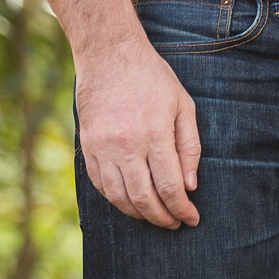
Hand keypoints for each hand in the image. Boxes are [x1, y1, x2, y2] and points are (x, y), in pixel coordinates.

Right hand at [74, 37, 202, 228]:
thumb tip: (190, 185)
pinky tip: (130, 202)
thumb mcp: (183, 104)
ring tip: (155, 217)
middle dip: (162, 218)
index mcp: (154, 133)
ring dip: (139, 214)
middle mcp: (126, 145)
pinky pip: (100, 185)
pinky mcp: (87, 147)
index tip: (191, 218)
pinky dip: (116, 200)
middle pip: (144, 198)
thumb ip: (189, 146)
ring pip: (119, 198)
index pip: (170, 186)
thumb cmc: (152, 78)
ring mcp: (103, 148)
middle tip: (175, 223)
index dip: (182, 209)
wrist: (109, 56)